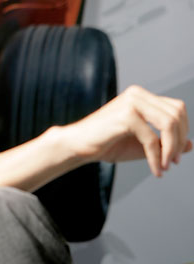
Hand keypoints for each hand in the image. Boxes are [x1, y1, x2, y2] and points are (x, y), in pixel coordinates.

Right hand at [67, 85, 191, 176]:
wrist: (80, 146)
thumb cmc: (108, 144)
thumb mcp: (144, 145)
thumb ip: (166, 142)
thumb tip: (191, 144)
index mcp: (142, 96)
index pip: (176, 108)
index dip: (183, 131)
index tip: (176, 155)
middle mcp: (138, 94)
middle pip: (176, 113)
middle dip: (179, 140)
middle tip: (173, 162)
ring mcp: (131, 102)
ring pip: (169, 123)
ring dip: (171, 149)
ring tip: (164, 166)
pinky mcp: (125, 115)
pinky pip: (152, 138)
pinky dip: (156, 158)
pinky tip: (155, 169)